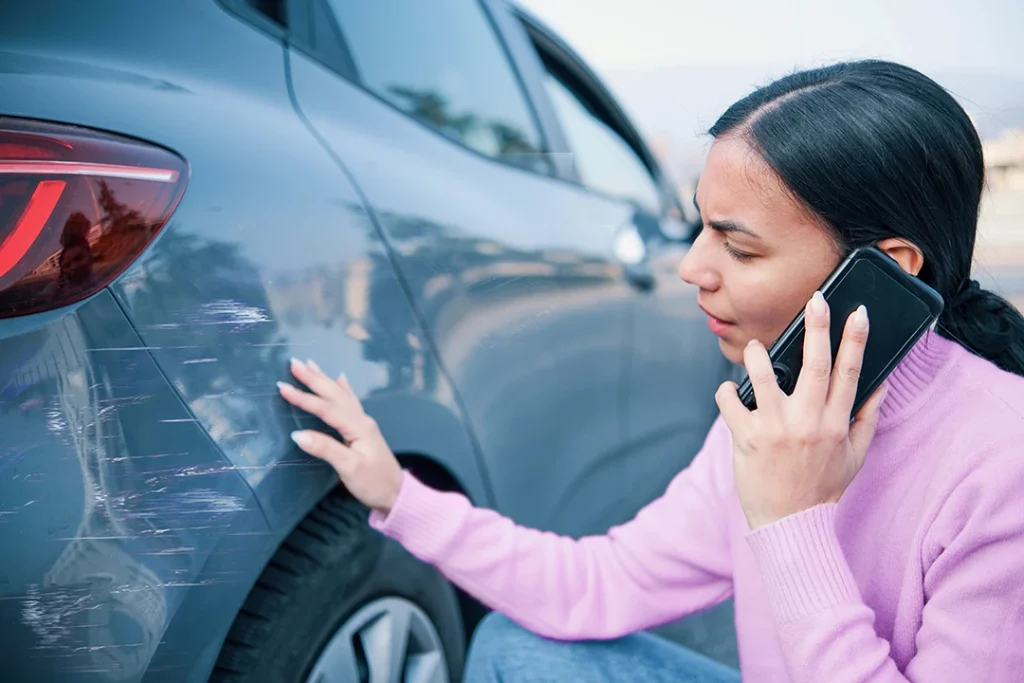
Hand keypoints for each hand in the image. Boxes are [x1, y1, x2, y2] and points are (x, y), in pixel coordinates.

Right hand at [277, 359, 402, 513]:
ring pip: (341, 395)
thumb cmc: (374, 484)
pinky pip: (350, 402)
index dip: (303, 398)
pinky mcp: (364, 430)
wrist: (397, 494)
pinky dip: (344, 389)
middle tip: (294, 363)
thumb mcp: (349, 469)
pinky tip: (341, 378)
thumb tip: (297, 434)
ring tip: (310, 364)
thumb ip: (325, 449)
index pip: (326, 408)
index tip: (282, 387)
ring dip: (325, 380)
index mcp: (357, 427)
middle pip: (334, 395)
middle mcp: (361, 420)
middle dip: (313, 379)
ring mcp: (364, 423)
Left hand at [714, 292, 886, 529]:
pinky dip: (727, 392)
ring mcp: (776, 429)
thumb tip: (878, 384)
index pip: (850, 373)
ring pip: (766, 378)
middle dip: (818, 328)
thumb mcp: (856, 455)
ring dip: (758, 356)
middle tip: (816, 300)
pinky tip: (729, 391)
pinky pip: (731, 403)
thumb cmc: (823, 487)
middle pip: (815, 365)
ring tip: (754, 347)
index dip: (855, 340)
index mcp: (837, 423)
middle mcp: (809, 422)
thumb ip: (867, 418)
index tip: (858, 312)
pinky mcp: (747, 438)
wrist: (791, 524)